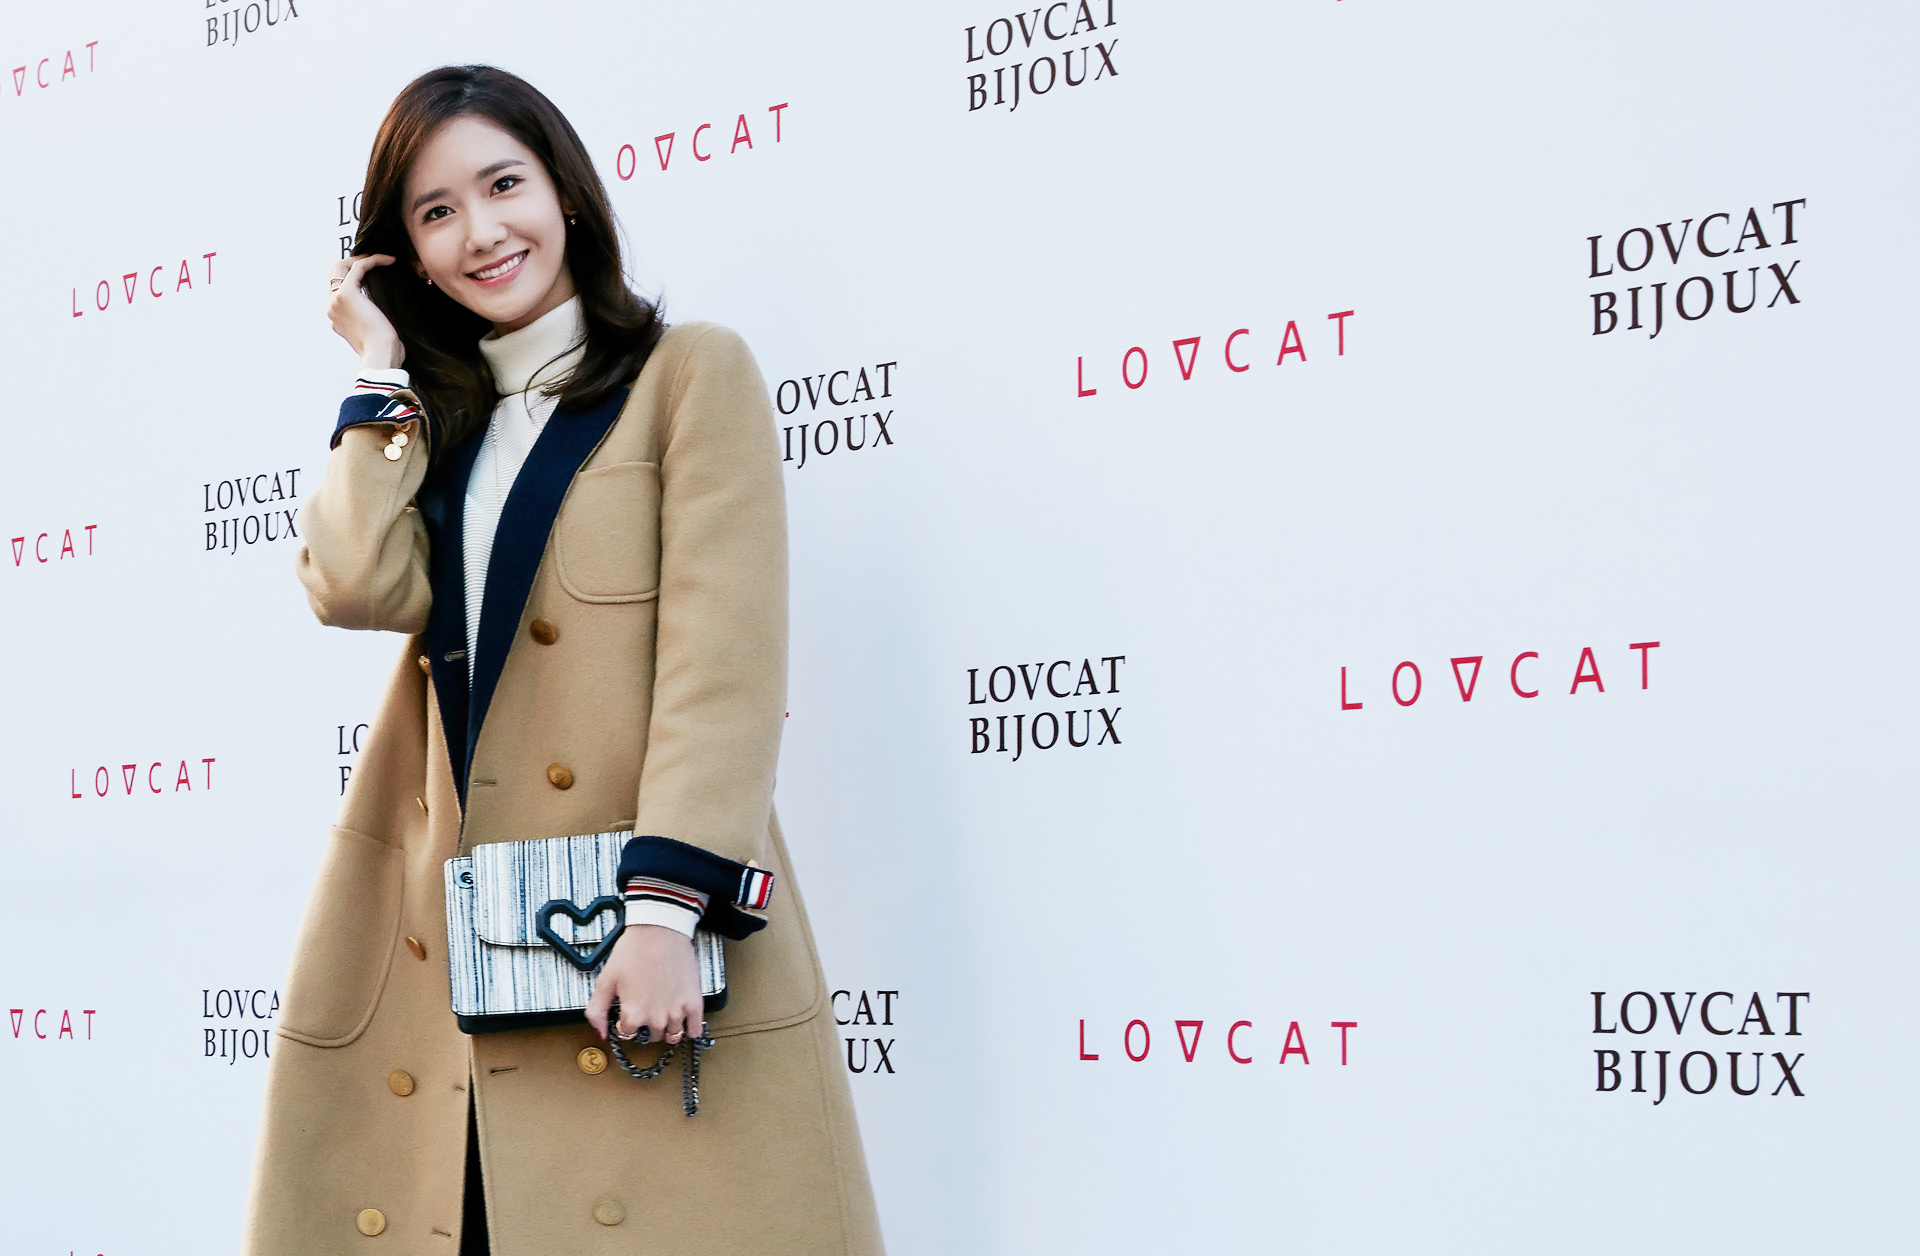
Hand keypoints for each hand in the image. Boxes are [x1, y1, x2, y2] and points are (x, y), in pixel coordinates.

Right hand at [325, 254, 403, 370]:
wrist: (380, 355)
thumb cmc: (383, 349)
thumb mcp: (374, 332)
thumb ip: (371, 319)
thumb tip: (380, 312)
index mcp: (336, 317)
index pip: (336, 287)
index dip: (352, 275)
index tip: (373, 271)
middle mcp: (332, 307)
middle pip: (333, 273)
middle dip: (352, 263)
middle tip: (374, 261)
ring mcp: (336, 300)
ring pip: (340, 266)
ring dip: (361, 259)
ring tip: (382, 258)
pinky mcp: (346, 293)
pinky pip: (358, 267)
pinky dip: (373, 260)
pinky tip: (389, 260)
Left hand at [584, 924, 704, 1044]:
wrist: (660, 930)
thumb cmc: (633, 951)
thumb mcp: (605, 980)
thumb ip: (597, 1011)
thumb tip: (600, 1034)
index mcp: (633, 1015)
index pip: (627, 1033)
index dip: (626, 1022)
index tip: (630, 1011)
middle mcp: (656, 1019)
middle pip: (652, 1036)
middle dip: (648, 1025)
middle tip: (648, 1007)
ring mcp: (677, 1013)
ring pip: (673, 1036)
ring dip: (668, 1030)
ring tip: (665, 1014)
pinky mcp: (694, 1003)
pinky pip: (695, 1030)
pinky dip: (690, 1030)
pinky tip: (685, 1021)